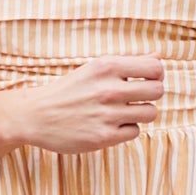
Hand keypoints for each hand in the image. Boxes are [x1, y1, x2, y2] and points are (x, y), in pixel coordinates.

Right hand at [4, 55, 168, 154]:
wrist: (36, 115)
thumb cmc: (70, 90)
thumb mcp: (95, 69)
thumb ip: (129, 63)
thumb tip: (159, 57)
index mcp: (106, 67)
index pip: (155, 68)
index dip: (156, 75)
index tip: (146, 80)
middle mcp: (108, 89)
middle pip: (157, 91)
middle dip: (151, 94)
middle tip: (136, 97)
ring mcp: (107, 115)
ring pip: (150, 113)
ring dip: (141, 113)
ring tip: (124, 111)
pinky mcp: (104, 137)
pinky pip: (135, 131)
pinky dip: (127, 128)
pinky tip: (112, 124)